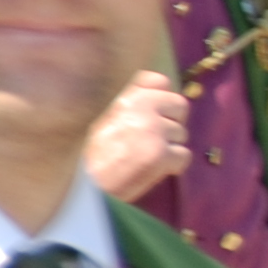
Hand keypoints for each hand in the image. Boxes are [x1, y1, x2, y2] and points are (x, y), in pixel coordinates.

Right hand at [85, 71, 192, 200]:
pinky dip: (173, 166)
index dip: (162, 97)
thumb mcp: (101, 120)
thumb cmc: (90, 158)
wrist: (84, 187)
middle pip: (179, 105)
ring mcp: (153, 130)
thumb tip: (153, 99)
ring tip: (146, 157)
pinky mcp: (160, 155)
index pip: (158, 81)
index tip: (156, 112)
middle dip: (172, 122)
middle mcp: (140, 108)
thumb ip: (127, 106)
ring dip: (169, 147)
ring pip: (182, 134)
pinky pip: (183, 155)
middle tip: (155, 139)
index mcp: (123, 98)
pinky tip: (154, 170)